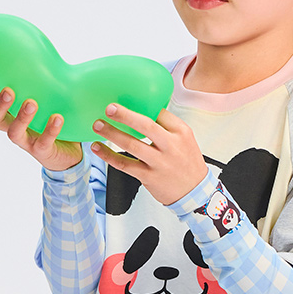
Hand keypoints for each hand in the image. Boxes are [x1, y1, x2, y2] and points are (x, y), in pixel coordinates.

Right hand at [0, 79, 81, 171]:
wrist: (72, 151)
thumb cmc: (54, 120)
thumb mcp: (46, 100)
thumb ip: (41, 84)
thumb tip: (46, 53)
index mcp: (10, 114)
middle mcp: (14, 127)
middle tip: (9, 91)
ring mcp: (27, 141)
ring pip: (14, 133)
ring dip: (21, 117)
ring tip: (32, 103)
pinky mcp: (42, 151)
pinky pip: (43, 142)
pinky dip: (50, 130)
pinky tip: (57, 118)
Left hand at [91, 102, 207, 204]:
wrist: (194, 192)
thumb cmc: (187, 164)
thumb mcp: (185, 140)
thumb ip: (167, 127)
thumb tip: (143, 111)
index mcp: (181, 132)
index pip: (160, 113)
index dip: (140, 106)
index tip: (124, 101)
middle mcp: (171, 146)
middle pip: (146, 126)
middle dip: (125, 115)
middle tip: (109, 108)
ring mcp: (160, 162)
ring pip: (132, 145)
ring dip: (112, 134)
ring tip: (97, 125)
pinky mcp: (149, 177)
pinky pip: (125, 164)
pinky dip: (109, 156)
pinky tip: (98, 148)